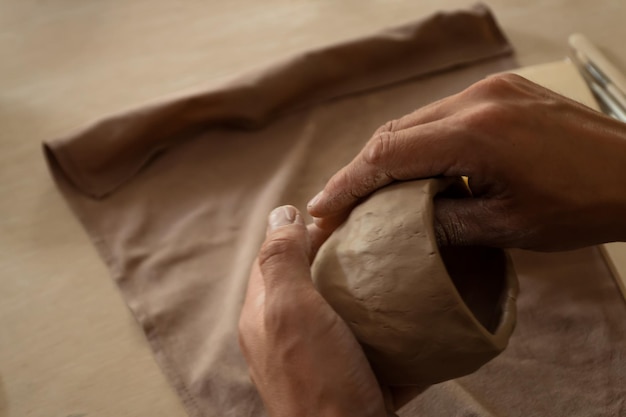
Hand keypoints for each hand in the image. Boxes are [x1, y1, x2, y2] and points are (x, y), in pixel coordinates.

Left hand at [239, 205, 394, 416]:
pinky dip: (387, 327)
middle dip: (340, 256)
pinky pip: (370, 342)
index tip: (344, 214)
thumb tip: (281, 212)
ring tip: (399, 266)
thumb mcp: (291, 311)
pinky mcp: (351, 377)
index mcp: (264, 314)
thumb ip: (281, 261)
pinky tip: (411, 313)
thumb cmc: (317, 379)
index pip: (276, 255)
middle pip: (312, 280)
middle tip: (377, 237)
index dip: (304, 229)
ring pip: (342, 309)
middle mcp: (287, 335)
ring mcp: (320, 358)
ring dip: (367, 289)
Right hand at [307, 74, 625, 250]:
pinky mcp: (501, 91)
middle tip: (338, 205)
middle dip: (361, 170)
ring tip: (368, 193)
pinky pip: (442, 115)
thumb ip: (444, 223)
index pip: (388, 154)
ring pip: (415, 121)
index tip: (322, 209)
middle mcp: (477, 100)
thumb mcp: (507, 227)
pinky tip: (413, 169)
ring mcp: (490, 89)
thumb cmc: (583, 206)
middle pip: (394, 132)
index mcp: (477, 134)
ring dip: (388, 157)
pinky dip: (419, 143)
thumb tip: (402, 224)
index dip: (348, 183)